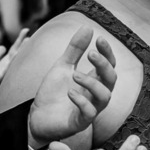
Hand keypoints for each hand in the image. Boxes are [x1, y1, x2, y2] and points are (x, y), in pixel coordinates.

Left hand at [28, 27, 116, 145]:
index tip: (99, 38)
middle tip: (90, 54)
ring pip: (105, 96)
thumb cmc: (53, 93)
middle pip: (111, 79)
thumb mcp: (62, 66)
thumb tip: (88, 27)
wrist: (37, 117)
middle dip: (103, 65)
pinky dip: (82, 101)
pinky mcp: (80, 122)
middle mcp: (96, 94)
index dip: (107, 52)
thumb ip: (75, 49)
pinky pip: (89, 113)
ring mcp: (91, 109)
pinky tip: (70, 92)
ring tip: (75, 74)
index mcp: (94, 80)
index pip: (110, 65)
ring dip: (92, 83)